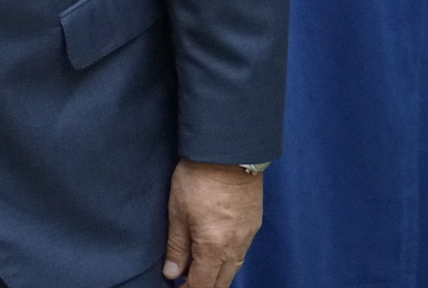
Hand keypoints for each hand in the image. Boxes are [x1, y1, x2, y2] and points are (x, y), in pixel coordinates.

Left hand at [162, 160, 262, 286]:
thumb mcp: (177, 211)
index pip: (202, 284)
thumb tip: (172, 272)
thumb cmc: (198, 179)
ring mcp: (248, 236)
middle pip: (221, 282)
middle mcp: (235, 248)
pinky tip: (217, 252)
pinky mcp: (254, 224)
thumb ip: (176, 246)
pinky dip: (228, 259)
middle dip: (204, 287)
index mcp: (214, 248)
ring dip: (217, 275)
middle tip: (186, 283)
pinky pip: (242, 252)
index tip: (175, 287)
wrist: (229, 153)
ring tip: (199, 270)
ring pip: (234, 268)